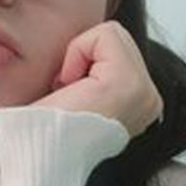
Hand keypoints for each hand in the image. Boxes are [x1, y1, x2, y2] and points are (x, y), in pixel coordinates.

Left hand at [31, 21, 162, 137]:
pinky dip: (78, 52)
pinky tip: (70, 87)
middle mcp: (150, 100)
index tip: (71, 95)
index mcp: (141, 104)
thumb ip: (95, 69)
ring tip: (71, 92)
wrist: (35, 152)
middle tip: (70, 92)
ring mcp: (144, 92)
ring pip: (111, 33)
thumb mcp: (82, 91)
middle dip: (84, 56)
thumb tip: (89, 46)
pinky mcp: (129, 83)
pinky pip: (105, 34)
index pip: (116, 47)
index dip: (84, 60)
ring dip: (79, 56)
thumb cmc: (46, 127)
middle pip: (116, 36)